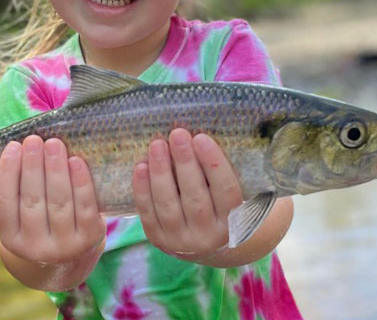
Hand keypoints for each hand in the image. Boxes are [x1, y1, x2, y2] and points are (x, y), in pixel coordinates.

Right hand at [0, 136, 105, 267]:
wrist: (72, 256)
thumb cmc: (42, 221)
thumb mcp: (23, 215)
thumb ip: (19, 187)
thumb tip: (24, 146)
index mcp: (11, 239)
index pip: (3, 204)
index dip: (7, 173)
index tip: (12, 146)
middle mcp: (35, 248)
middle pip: (32, 202)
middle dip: (33, 167)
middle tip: (34, 140)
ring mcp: (63, 246)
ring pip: (59, 203)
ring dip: (56, 170)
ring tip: (54, 144)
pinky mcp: (88, 239)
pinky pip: (85, 207)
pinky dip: (81, 183)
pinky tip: (76, 162)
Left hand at [132, 128, 243, 261]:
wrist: (205, 242)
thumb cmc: (220, 203)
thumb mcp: (229, 192)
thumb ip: (219, 170)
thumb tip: (198, 135)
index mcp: (235, 221)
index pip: (226, 191)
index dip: (214, 164)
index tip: (202, 138)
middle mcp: (208, 235)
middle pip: (195, 197)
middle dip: (185, 163)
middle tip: (178, 134)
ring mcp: (182, 240)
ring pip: (168, 205)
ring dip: (161, 172)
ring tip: (157, 145)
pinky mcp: (159, 239)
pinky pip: (148, 213)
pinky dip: (142, 189)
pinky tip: (141, 166)